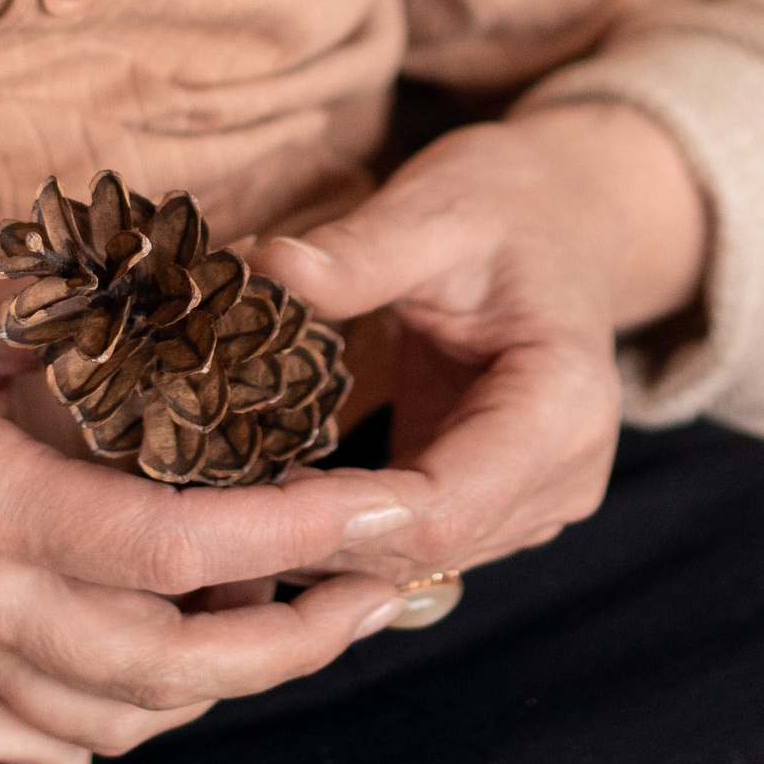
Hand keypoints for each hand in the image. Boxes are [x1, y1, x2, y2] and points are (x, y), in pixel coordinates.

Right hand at [0, 80, 419, 755]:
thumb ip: (89, 323)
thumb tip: (232, 315)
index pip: (167, 545)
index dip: (292, 534)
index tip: (385, 504)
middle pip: (160, 668)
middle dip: (293, 636)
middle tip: (393, 572)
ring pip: (116, 707)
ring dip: (233, 671)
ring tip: (328, 601)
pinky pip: (61, 700)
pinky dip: (153, 679)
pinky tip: (216, 613)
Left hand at [256, 99, 712, 584]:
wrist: (565, 216)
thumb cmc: (506, 201)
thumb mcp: (435, 208)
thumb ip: (359, 250)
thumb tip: (261, 267)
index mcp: (562, 408)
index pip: (443, 505)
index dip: (337, 516)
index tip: (239, 497)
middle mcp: (562, 477)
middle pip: (422, 548)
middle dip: (308, 540)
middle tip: (198, 511)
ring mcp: (532, 503)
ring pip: (411, 562)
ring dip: (315, 547)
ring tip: (216, 509)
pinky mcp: (492, 505)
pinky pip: (407, 542)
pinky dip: (335, 531)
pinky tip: (262, 500)